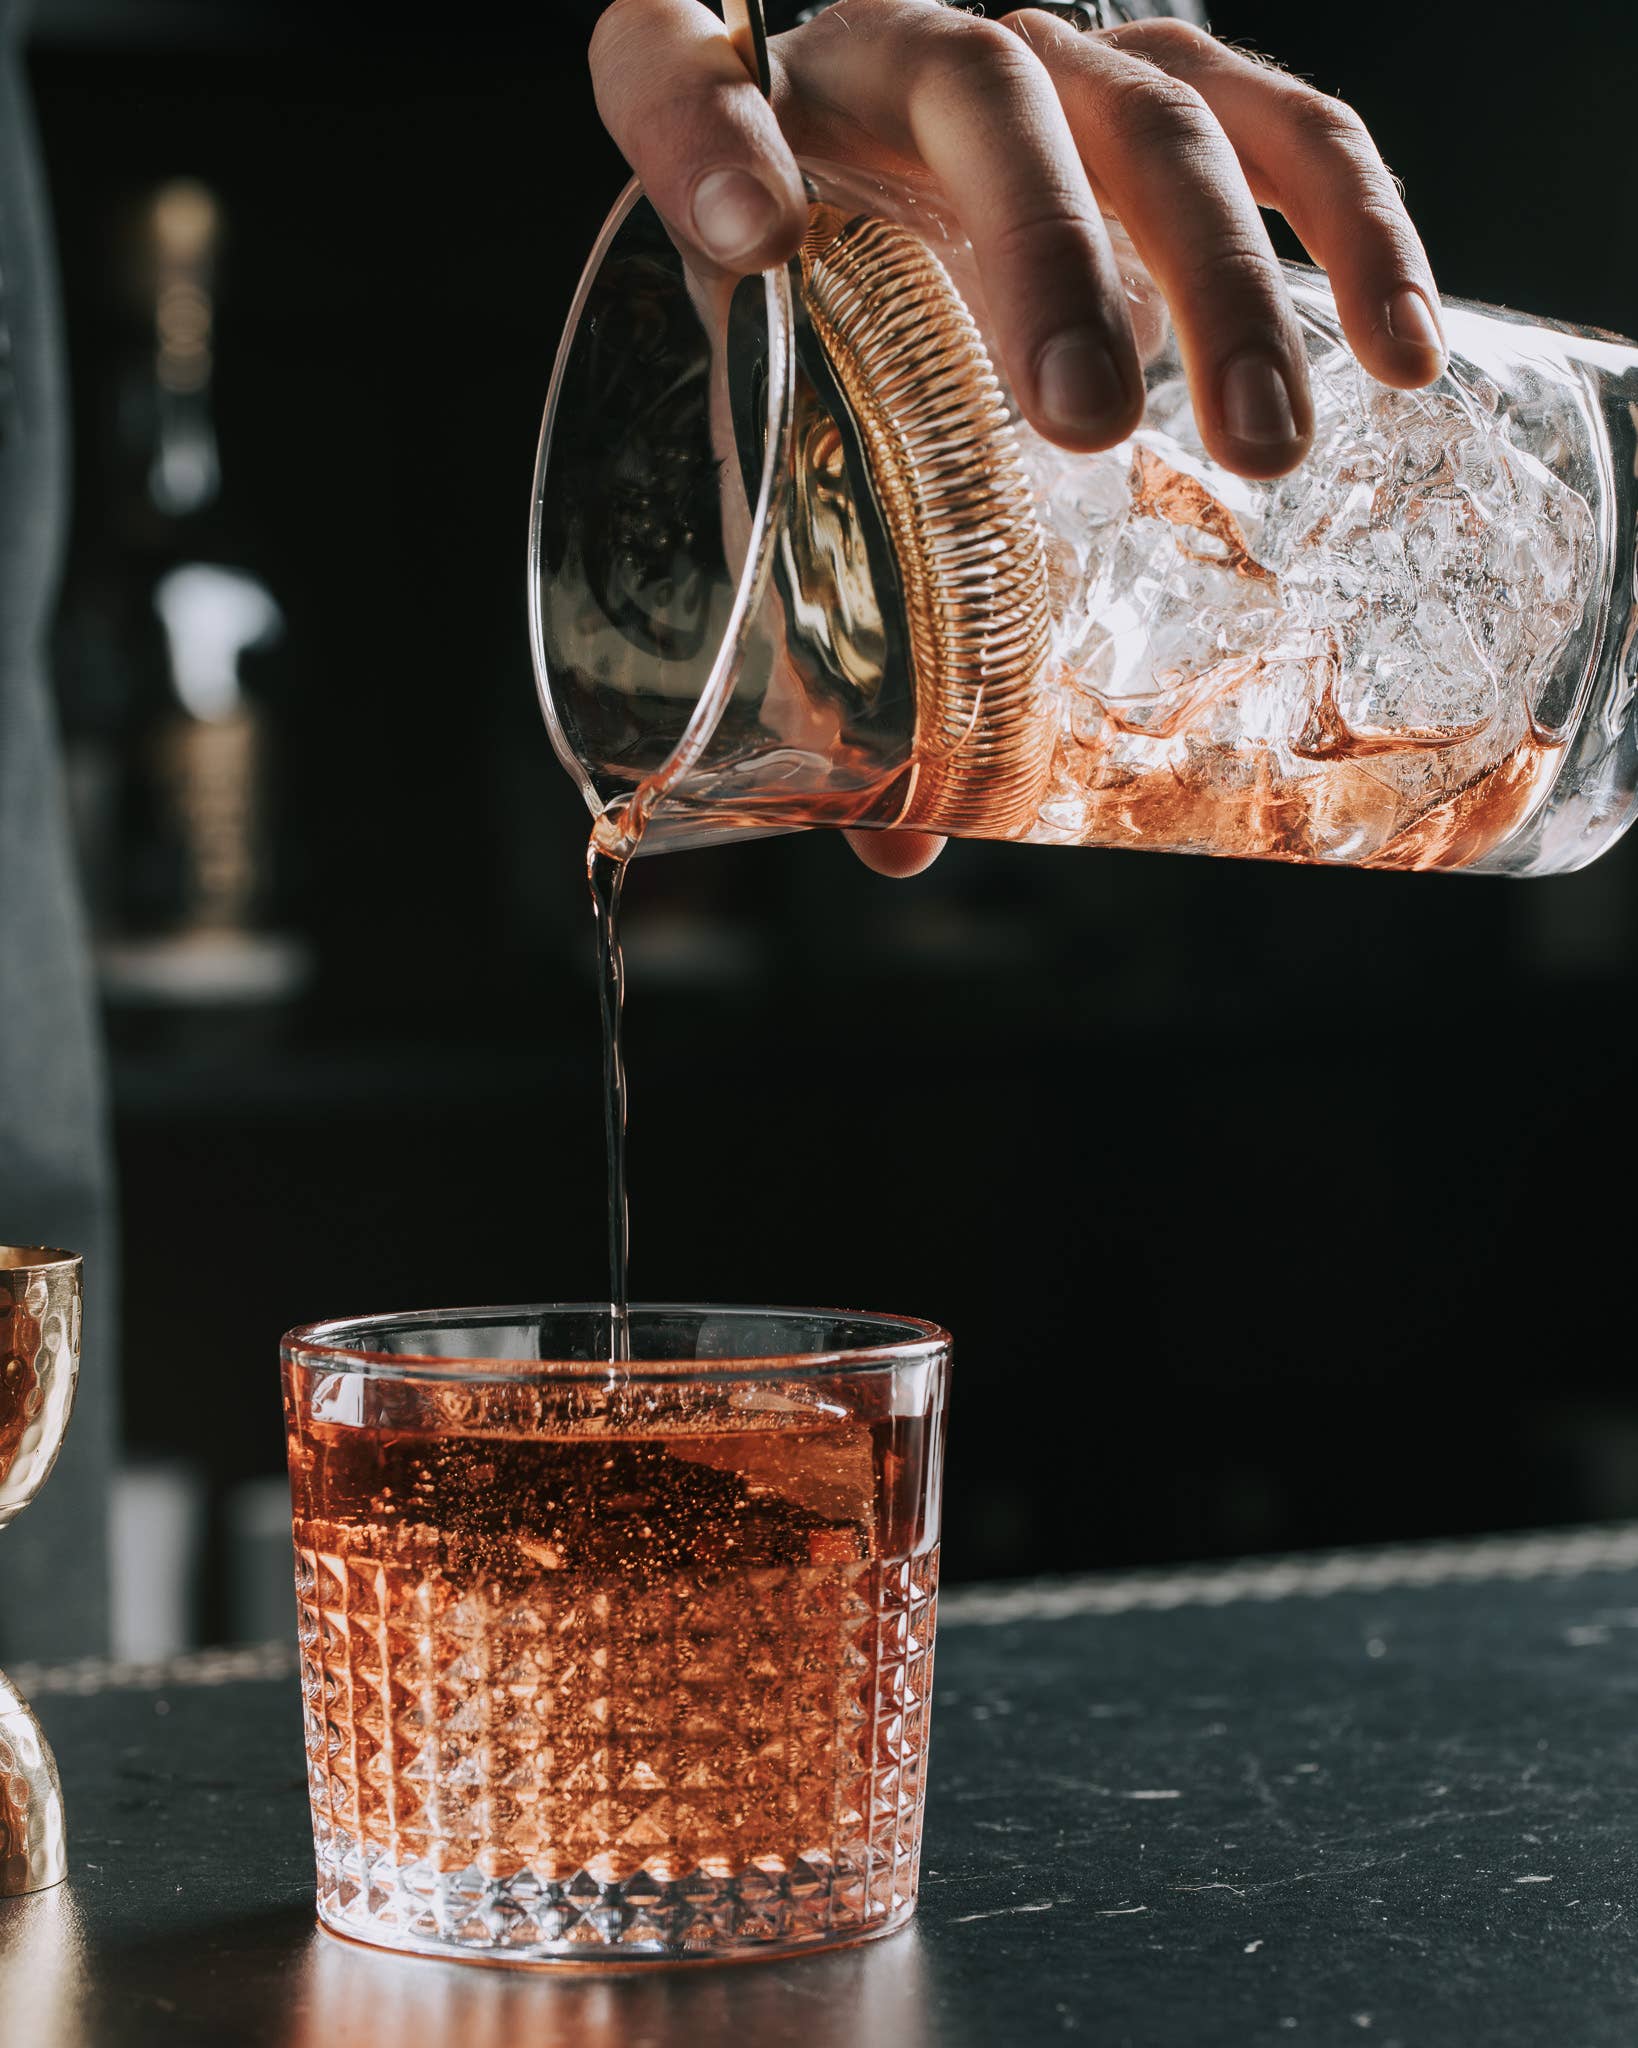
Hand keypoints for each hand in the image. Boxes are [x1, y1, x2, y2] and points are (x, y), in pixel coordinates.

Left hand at [588, 0, 1446, 875]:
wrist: (910, 176)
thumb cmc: (841, 324)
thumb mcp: (799, 439)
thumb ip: (824, 605)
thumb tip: (897, 838)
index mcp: (767, 123)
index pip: (682, 67)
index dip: (708, 136)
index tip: (747, 240)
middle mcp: (909, 59)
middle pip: (982, 96)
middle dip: (1044, 257)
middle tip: (1085, 431)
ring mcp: (1061, 57)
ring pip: (1155, 114)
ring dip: (1218, 281)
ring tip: (1261, 448)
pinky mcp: (1179, 81)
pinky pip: (1286, 124)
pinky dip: (1356, 230)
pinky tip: (1401, 352)